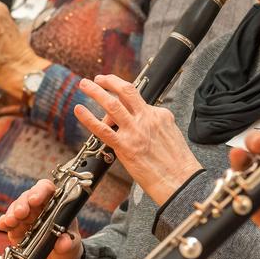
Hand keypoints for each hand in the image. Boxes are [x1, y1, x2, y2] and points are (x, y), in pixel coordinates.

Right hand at [0, 177, 82, 258]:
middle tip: (20, 213)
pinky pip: (7, 222)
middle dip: (23, 203)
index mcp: (55, 205)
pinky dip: (4, 222)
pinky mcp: (16, 229)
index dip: (40, 191)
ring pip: (16, 207)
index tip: (35, 199)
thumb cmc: (67, 248)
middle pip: (28, 197)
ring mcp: (26, 217)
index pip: (47, 189)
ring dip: (12, 213)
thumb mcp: (72, 247)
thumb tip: (63, 243)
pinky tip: (2, 225)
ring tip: (10, 221)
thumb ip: (68, 244)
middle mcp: (39, 208)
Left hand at [72, 74, 201, 205]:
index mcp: (159, 115)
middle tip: (98, 78)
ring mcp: (135, 131)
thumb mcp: (171, 134)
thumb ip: (155, 124)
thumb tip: (143, 121)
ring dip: (95, 91)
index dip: (123, 98)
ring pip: (112, 105)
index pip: (138, 99)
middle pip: (126, 91)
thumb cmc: (177, 163)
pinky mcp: (125, 146)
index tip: (115, 92)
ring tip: (84, 84)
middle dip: (109, 81)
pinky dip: (88, 118)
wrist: (180, 181)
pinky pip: (102, 129)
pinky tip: (79, 110)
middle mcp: (146, 119)